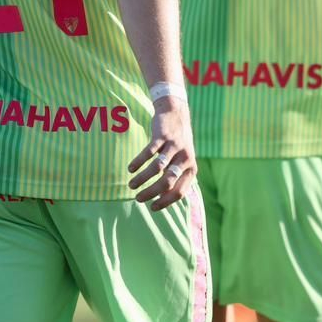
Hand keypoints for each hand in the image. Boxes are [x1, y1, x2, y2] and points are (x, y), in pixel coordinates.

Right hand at [127, 97, 197, 211]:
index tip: (152, 207)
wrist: (176, 114)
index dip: (165, 202)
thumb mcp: (182, 161)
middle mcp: (185, 159)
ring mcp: (174, 147)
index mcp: (191, 169)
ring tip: (131, 185)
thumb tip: (163, 199)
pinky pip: (149, 152)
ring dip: (142, 179)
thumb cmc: (177, 144)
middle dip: (151, 193)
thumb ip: (175, 178)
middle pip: (167, 182)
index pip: (179, 192)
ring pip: (156, 168)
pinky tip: (130, 168)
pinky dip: (138, 162)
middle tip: (138, 198)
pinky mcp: (163, 136)